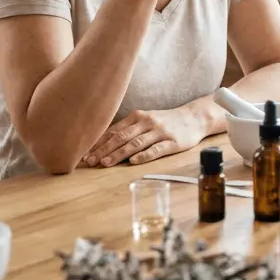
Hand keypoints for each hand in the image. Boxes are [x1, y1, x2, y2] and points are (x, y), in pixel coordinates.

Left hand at [82, 108, 207, 166]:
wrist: (194, 117)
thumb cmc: (166, 121)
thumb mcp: (146, 120)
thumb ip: (128, 129)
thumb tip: (104, 142)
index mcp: (138, 116)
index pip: (114, 130)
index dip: (98, 142)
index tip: (84, 153)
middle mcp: (147, 122)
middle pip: (121, 137)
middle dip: (103, 149)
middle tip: (89, 161)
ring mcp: (160, 132)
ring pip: (135, 143)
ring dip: (118, 154)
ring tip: (105, 163)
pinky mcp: (172, 142)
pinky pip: (156, 149)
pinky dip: (143, 155)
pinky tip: (132, 162)